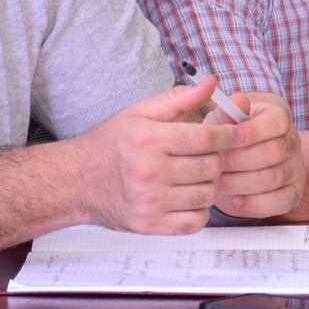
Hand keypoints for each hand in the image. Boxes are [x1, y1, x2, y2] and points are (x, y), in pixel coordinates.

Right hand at [73, 78, 238, 234]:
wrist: (75, 181)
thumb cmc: (110, 145)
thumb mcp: (140, 112)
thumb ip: (179, 98)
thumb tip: (211, 83)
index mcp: (149, 140)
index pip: (206, 138)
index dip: (227, 134)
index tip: (233, 133)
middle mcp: (149, 172)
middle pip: (210, 167)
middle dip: (217, 158)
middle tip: (209, 154)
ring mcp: (149, 202)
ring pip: (207, 194)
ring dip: (209, 184)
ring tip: (197, 175)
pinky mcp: (150, 225)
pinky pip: (195, 222)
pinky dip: (199, 210)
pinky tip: (188, 197)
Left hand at [207, 88, 304, 218]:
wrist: (233, 161)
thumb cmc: (226, 136)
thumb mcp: (221, 121)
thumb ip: (226, 112)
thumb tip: (237, 100)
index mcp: (278, 116)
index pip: (278, 123)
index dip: (252, 132)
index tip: (225, 139)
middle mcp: (292, 140)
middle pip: (274, 153)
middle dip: (239, 162)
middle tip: (214, 166)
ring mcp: (295, 167)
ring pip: (274, 178)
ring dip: (242, 183)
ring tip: (219, 183)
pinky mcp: (293, 192)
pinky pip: (281, 201)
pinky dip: (256, 203)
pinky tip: (237, 199)